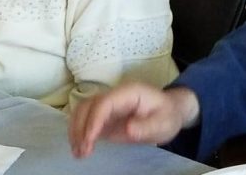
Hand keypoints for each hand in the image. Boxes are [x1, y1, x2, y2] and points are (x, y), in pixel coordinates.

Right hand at [69, 84, 199, 158]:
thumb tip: (128, 129)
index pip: (104, 103)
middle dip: (81, 127)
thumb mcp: (163, 122)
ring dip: (76, 130)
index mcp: (129, 93)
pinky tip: (80, 149)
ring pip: (82, 111)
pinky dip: (78, 133)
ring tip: (79, 153)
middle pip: (88, 105)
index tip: (89, 141)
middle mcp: (114, 96)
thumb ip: (147, 125)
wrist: (169, 112)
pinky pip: (85, 120)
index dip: (94, 120)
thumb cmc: (167, 115)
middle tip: (82, 151)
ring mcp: (108, 106)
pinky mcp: (104, 117)